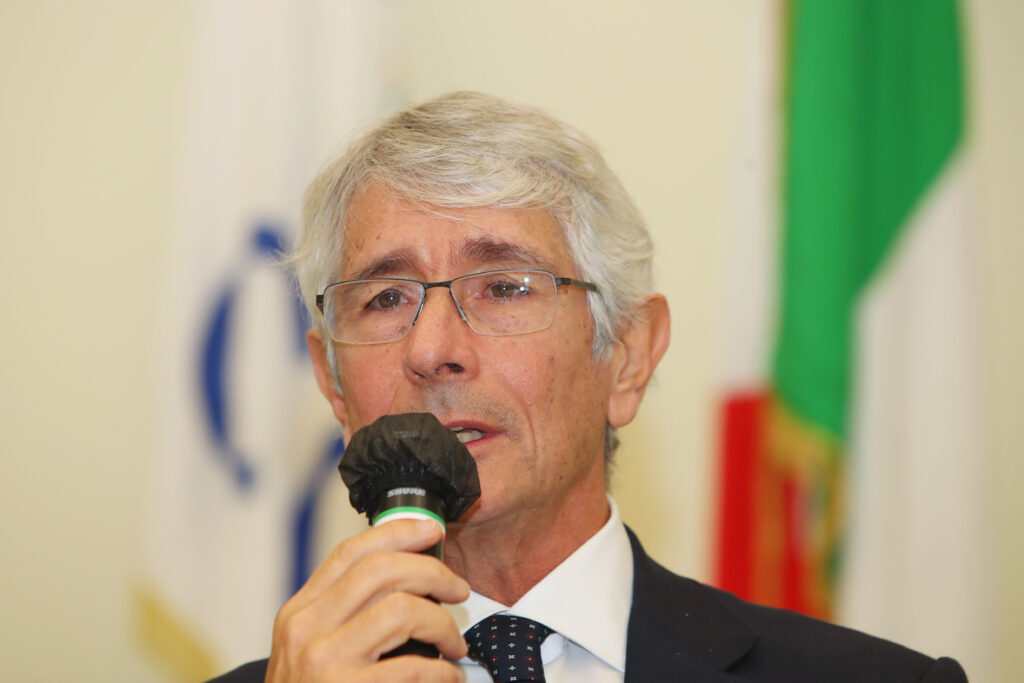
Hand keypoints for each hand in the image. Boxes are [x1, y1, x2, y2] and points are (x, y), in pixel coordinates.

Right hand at [266, 519, 469, 681]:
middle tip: (458, 590)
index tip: (434, 531)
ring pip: (403, 610)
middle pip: (381, 570)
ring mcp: (325, 664)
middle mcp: (306, 631)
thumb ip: (346, 614)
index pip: (350, 552)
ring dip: (443, 624)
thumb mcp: (311, 651)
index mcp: (299, 613)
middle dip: (433, 572)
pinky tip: (448, 679)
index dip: (398, 532)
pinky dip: (444, 672)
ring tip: (454, 644)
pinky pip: (415, 670)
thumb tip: (409, 576)